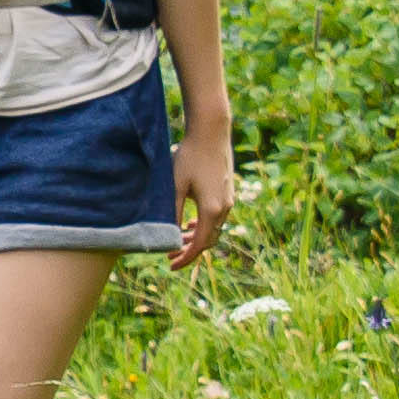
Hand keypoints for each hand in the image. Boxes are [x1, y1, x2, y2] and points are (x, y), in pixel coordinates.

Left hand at [176, 110, 239, 266]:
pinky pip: (216, 217)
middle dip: (190, 250)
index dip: (186, 258)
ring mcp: (228, 200)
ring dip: (196, 237)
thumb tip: (169, 235)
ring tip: (178, 241)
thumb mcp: (175, 186)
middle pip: (209, 240)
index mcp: (212, 209)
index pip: (200, 245)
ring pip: (213, 228)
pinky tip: (190, 225)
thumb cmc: (190, 157)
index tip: (172, 265)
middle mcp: (224, 208)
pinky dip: (203, 225)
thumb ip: (173, 213)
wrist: (211, 132)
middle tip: (170, 255)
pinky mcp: (227, 192)